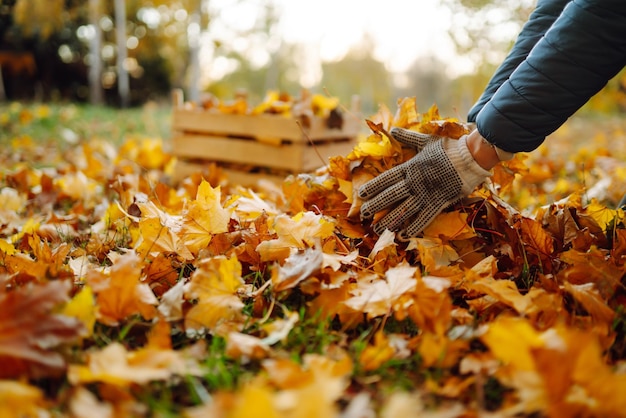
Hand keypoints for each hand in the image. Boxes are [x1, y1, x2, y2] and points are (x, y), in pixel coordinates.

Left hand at [358, 128, 491, 238]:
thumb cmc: (449, 148)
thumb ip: (408, 137)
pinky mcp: (439, 203)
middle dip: (376, 205)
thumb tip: (393, 129)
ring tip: (378, 229)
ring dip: (390, 220)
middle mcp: (416, 182)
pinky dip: (413, 226)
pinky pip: (423, 217)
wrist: (471, 157)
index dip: (373, 186)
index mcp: (411, 167)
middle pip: (391, 195)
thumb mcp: (426, 140)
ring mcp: (427, 194)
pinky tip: (402, 234)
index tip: (361, 194)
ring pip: (404, 210)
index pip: (387, 178)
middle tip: (363, 214)